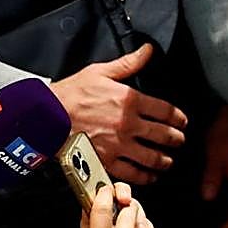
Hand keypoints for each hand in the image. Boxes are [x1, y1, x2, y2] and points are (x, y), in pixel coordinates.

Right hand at [51, 44, 188, 184]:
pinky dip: (145, 177)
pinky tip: (150, 176)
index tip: (182, 122)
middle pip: (164, 135)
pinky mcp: (105, 162)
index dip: (179, 118)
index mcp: (131, 100)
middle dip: (176, 140)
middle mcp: (129, 124)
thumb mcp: (101, 72)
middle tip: (180, 141)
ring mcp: (118, 145)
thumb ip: (129, 63)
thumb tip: (147, 50)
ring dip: (165, 160)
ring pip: (152, 157)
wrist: (45, 117)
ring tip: (168, 160)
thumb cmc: (70, 94)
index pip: (166, 111)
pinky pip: (132, 173)